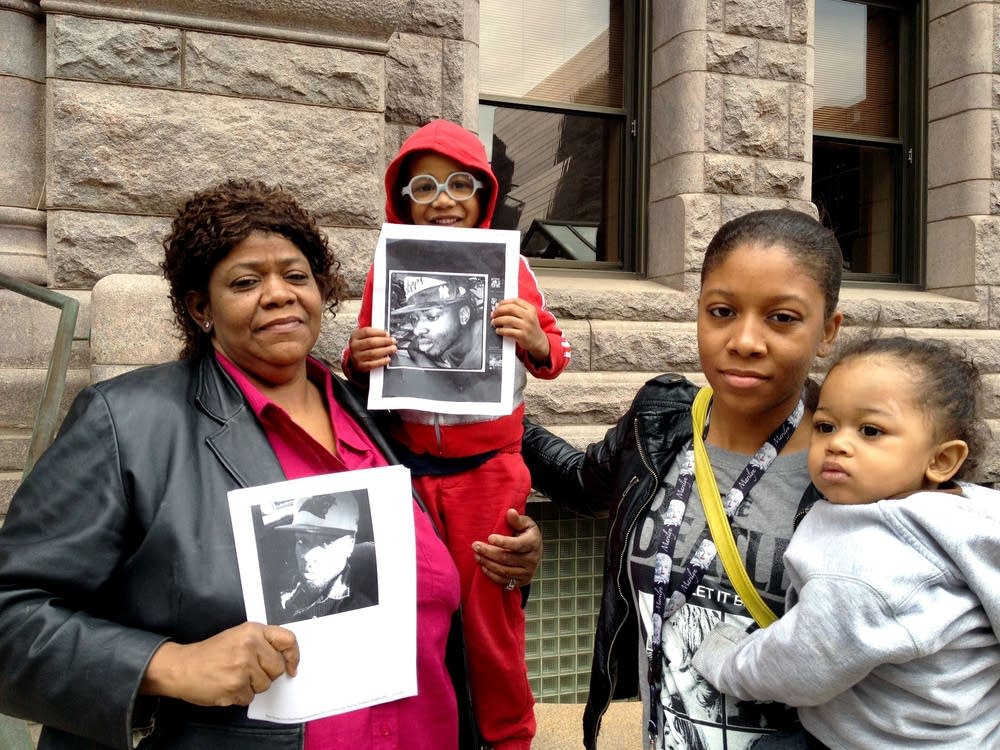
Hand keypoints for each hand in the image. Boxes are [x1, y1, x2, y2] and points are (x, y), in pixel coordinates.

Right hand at [140, 622, 299, 706]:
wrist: (182, 667)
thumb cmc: (211, 653)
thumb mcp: (238, 636)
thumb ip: (262, 643)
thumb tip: (286, 660)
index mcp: (252, 631)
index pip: (287, 640)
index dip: (293, 655)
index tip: (291, 667)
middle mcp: (250, 646)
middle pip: (277, 668)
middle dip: (266, 673)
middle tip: (247, 669)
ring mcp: (242, 668)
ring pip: (265, 685)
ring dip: (252, 686)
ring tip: (234, 676)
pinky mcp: (235, 687)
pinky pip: (250, 698)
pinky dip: (240, 695)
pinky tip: (227, 686)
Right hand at [349, 327, 396, 371]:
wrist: (355, 361)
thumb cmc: (363, 347)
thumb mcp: (364, 338)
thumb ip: (374, 335)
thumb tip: (387, 336)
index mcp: (355, 336)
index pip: (367, 332)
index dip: (379, 332)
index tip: (387, 334)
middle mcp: (354, 346)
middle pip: (371, 342)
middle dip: (384, 341)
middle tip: (393, 341)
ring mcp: (357, 356)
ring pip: (373, 353)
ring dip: (385, 350)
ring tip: (393, 349)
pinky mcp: (360, 366)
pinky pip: (373, 364)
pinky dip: (382, 361)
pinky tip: (388, 359)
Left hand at [471, 508, 541, 587]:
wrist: (534, 551)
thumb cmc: (526, 534)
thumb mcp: (525, 523)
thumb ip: (517, 519)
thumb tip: (510, 512)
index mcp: (533, 543)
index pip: (518, 545)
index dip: (503, 542)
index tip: (489, 538)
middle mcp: (532, 560)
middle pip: (507, 558)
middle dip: (489, 552)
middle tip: (475, 546)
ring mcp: (527, 572)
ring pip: (504, 570)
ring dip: (488, 563)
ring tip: (476, 555)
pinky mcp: (522, 581)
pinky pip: (504, 581)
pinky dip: (492, 574)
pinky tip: (483, 566)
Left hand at [491, 298, 549, 362]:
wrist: (538, 341)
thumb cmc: (530, 327)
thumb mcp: (529, 315)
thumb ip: (518, 309)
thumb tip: (499, 306)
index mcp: (530, 309)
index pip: (515, 301)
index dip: (504, 302)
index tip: (497, 305)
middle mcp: (529, 316)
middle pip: (511, 309)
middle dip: (499, 310)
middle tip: (493, 314)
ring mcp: (526, 326)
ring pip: (508, 319)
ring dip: (498, 320)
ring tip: (494, 322)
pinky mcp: (522, 335)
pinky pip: (508, 331)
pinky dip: (501, 330)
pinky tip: (498, 330)